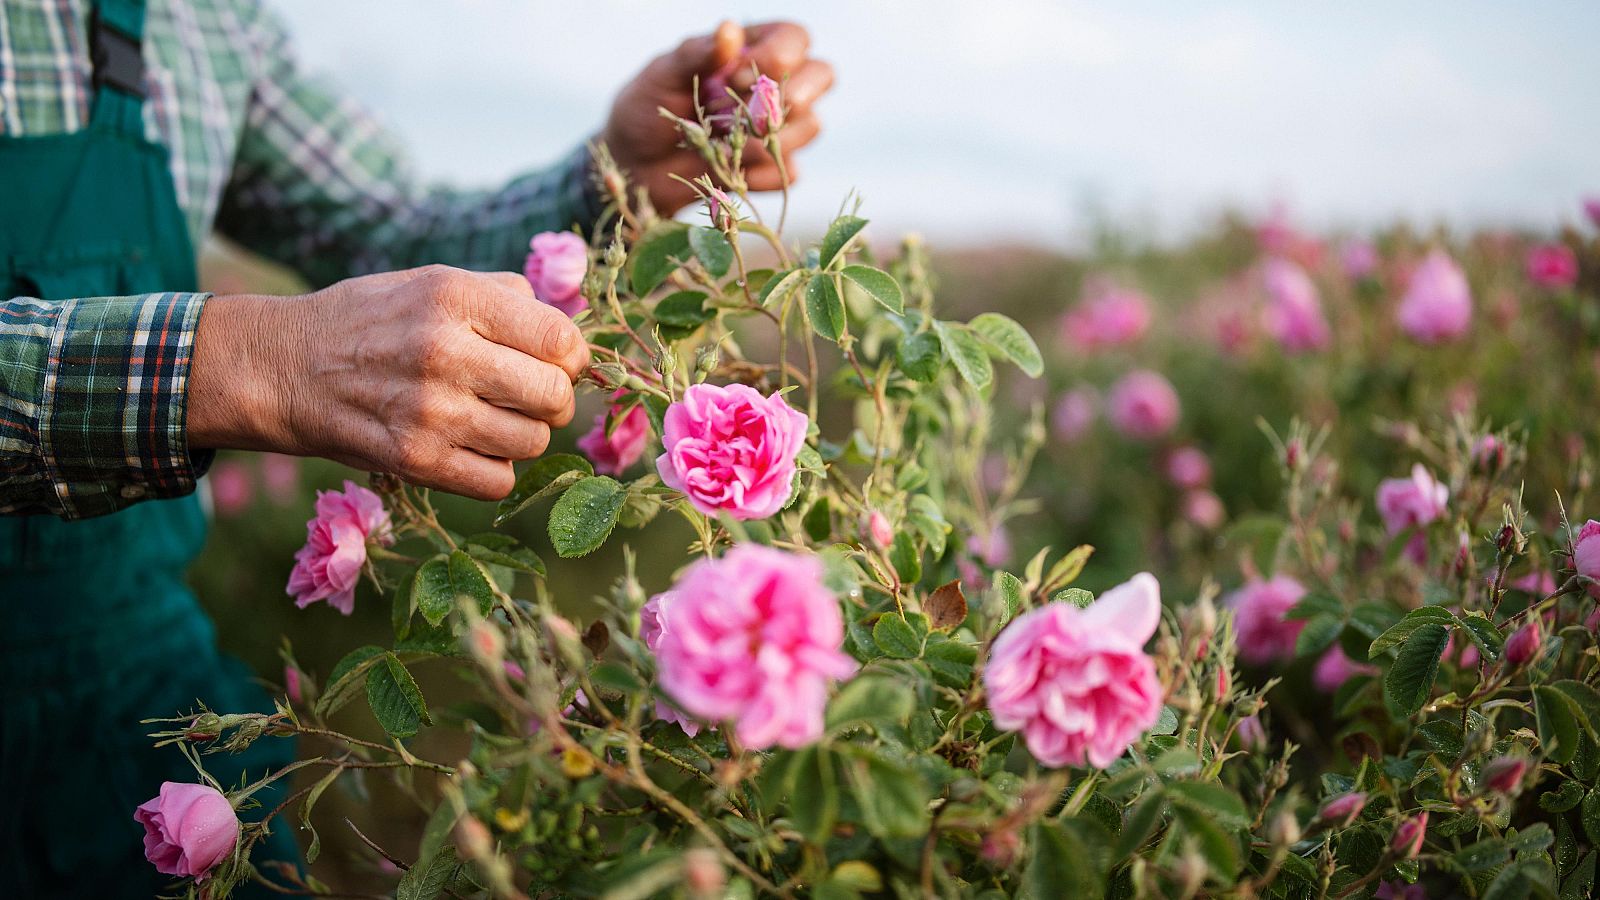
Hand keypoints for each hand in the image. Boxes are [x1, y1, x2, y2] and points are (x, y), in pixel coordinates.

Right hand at [188, 266, 587, 499]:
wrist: (283, 367)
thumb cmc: (371, 321)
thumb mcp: (432, 282)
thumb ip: (505, 298)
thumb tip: (570, 331)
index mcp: (455, 299)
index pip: (561, 339)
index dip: (571, 356)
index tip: (555, 361)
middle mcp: (444, 352)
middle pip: (554, 396)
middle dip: (553, 400)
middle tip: (530, 397)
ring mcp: (428, 411)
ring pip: (533, 442)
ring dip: (523, 435)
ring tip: (492, 420)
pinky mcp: (413, 460)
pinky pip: (497, 482)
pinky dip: (494, 470)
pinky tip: (472, 449)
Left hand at [601, 20, 833, 213]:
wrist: (635, 163)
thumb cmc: (646, 108)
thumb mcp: (662, 75)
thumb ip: (696, 54)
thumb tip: (729, 30)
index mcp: (752, 48)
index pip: (794, 39)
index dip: (776, 58)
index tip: (731, 77)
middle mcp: (774, 84)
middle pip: (822, 76)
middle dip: (791, 97)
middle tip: (749, 116)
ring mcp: (778, 127)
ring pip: (811, 126)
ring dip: (767, 140)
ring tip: (722, 145)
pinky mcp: (773, 167)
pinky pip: (790, 172)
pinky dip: (759, 175)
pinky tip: (727, 173)